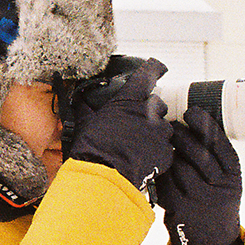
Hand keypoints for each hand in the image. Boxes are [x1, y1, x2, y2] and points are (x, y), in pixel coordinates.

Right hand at [67, 59, 172, 195]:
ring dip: (154, 131)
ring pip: (163, 126)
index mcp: (130, 99)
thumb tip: (79, 99)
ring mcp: (160, 132)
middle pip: (158, 103)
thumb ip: (86, 107)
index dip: (155, 68)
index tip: (159, 68)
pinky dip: (157, 150)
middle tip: (136, 122)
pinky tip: (142, 156)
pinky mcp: (166, 152)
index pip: (148, 74)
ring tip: (138, 144)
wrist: (105, 176)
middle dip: (149, 110)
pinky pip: (165, 146)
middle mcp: (149, 112)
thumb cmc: (93, 149)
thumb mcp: (85, 122)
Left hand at [159, 108, 243, 244]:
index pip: (220, 144)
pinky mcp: (179, 208)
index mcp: (232, 175)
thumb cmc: (215, 201)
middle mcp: (219, 187)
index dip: (205, 125)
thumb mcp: (225, 181)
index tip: (192, 111)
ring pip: (178, 166)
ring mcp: (199, 199)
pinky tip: (157, 164)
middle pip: (197, 153)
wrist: (212, 241)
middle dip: (181, 135)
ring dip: (167, 151)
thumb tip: (191, 121)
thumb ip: (213, 158)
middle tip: (169, 124)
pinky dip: (159, 170)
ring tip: (161, 141)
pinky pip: (164, 182)